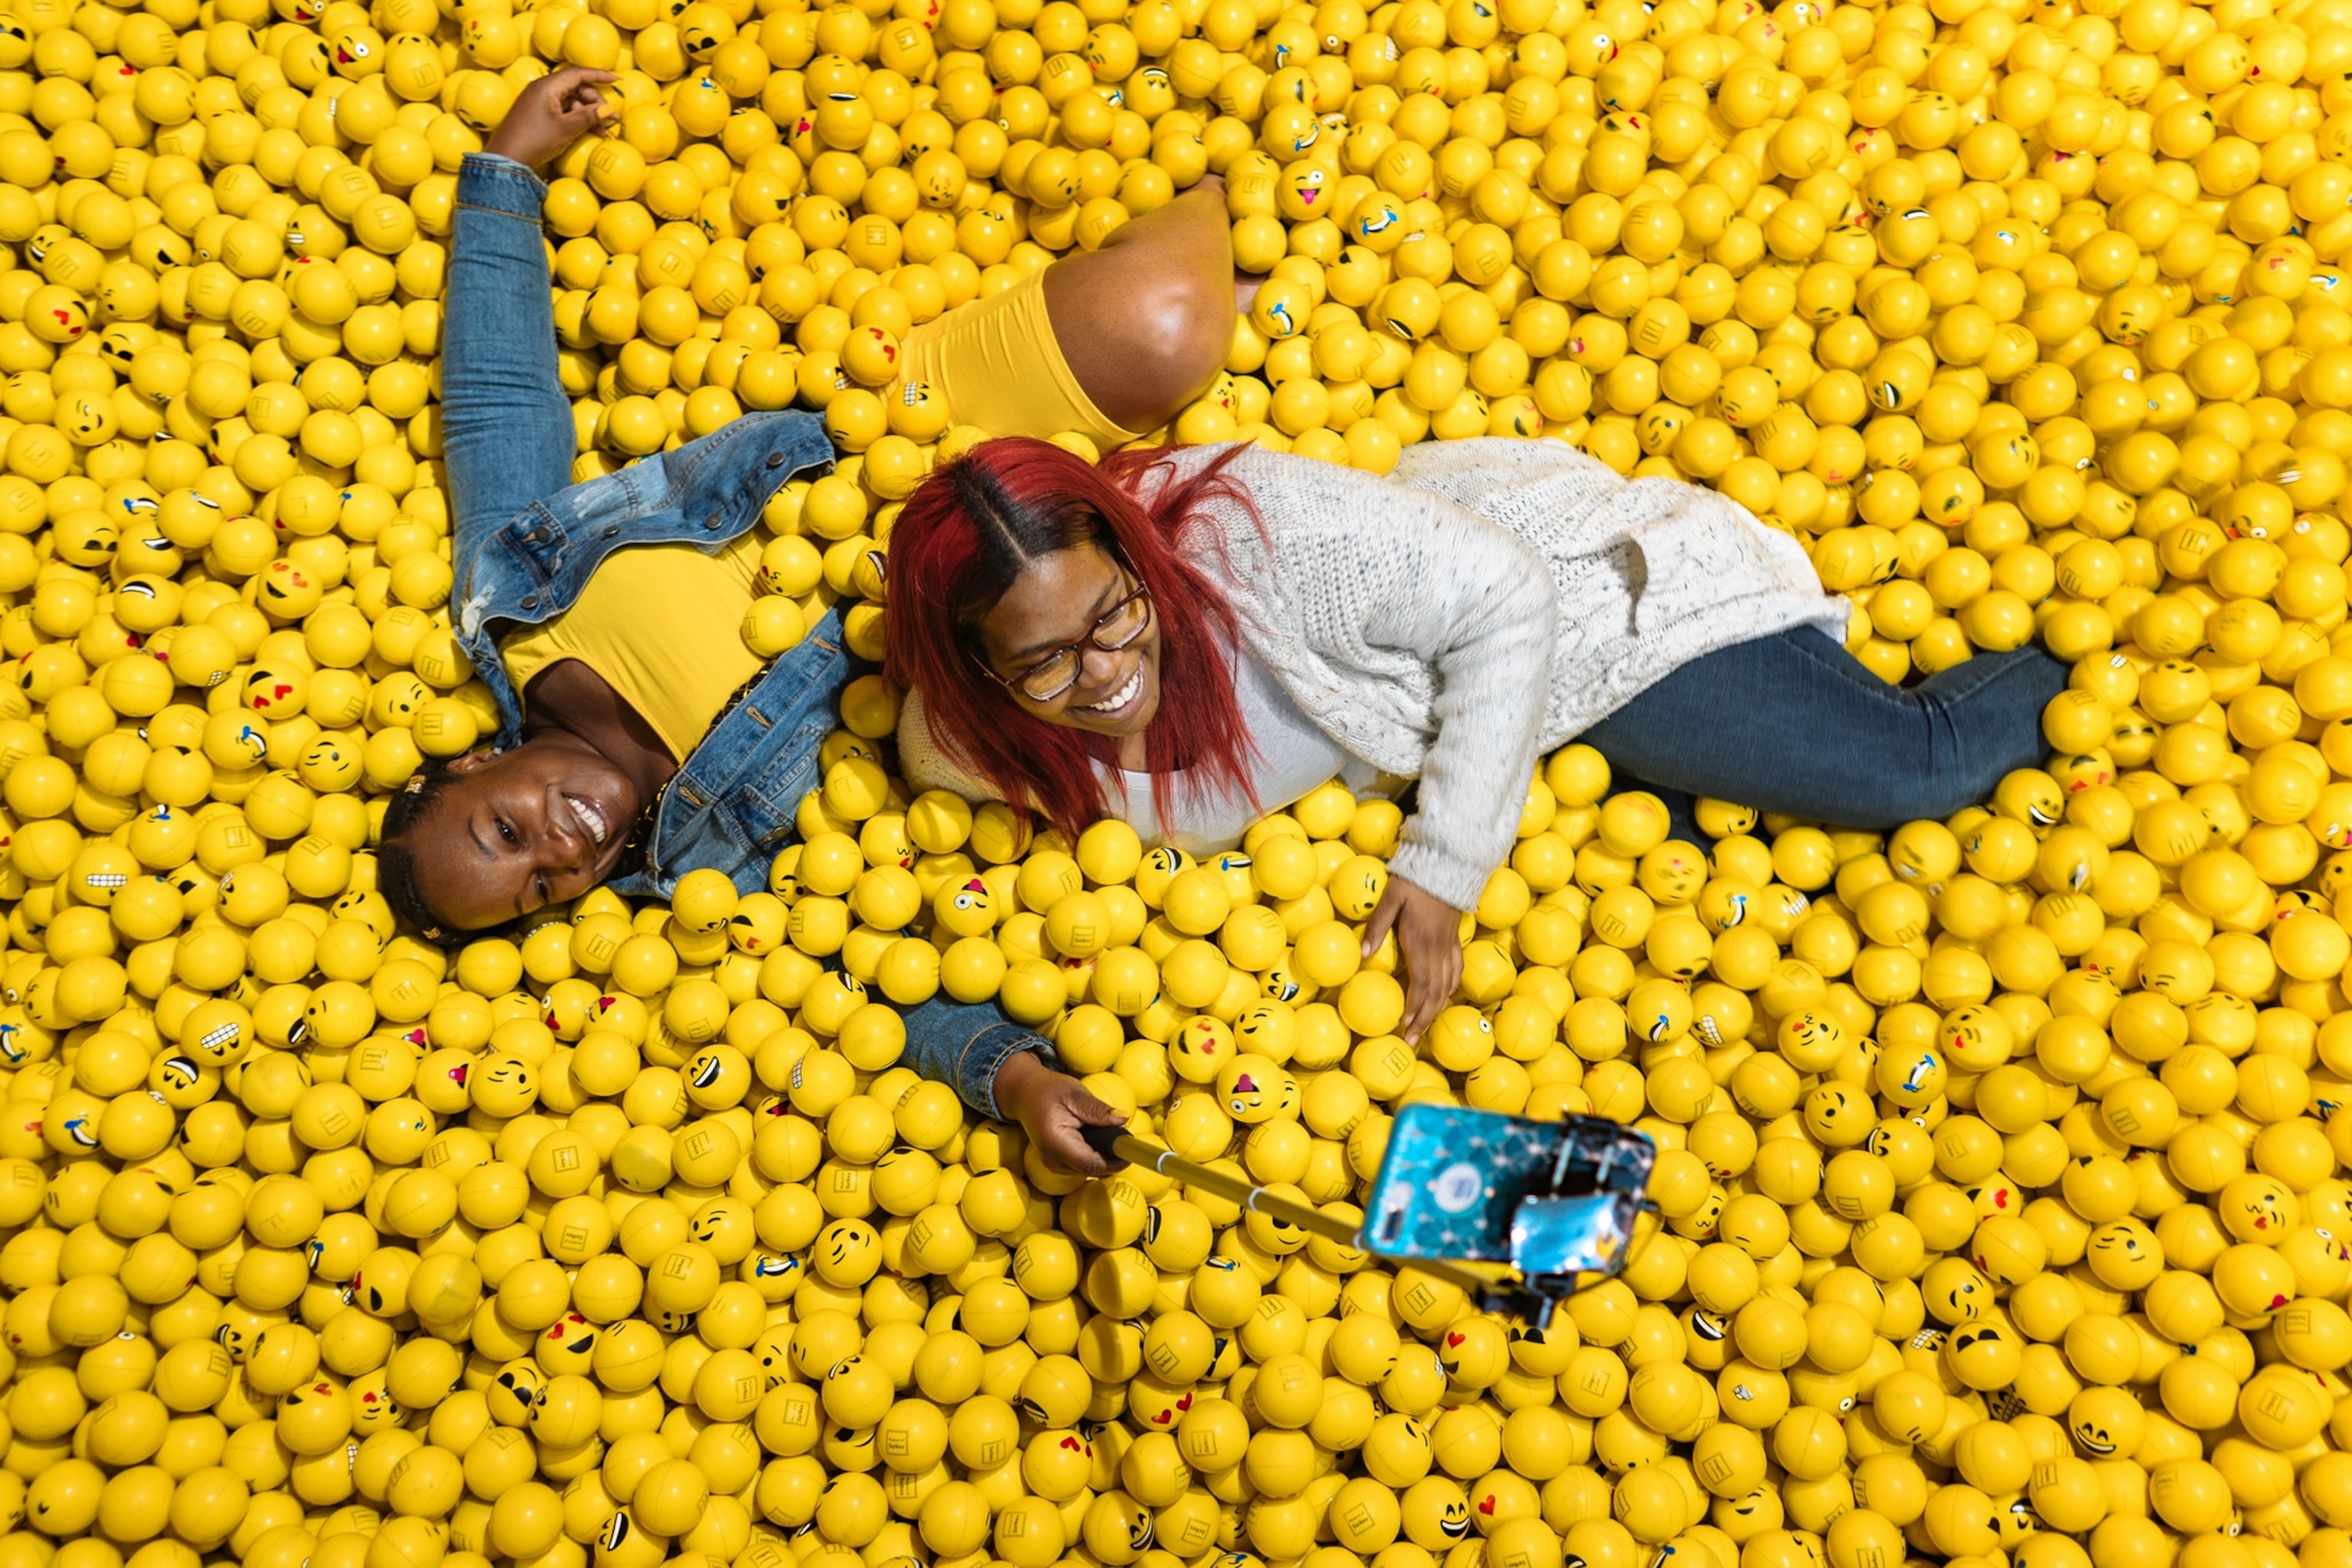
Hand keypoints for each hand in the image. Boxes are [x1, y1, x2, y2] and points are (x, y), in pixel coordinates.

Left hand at [484, 66, 615, 167]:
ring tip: (602, 131)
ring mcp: (539, 100)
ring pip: (571, 100)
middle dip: (595, 102)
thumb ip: (588, 116)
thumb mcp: (566, 129)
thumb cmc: (534, 141)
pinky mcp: (537, 112)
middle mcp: (542, 89)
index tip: (617, 80)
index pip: (578, 74)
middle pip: (576, 87)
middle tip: (610, 119)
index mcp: (547, 86)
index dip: (599, 75)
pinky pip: (562, 110)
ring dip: (588, 114)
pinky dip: (576, 119)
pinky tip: (588, 131)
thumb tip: (608, 110)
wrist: (506, 158)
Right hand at [995, 1051, 1126, 1176]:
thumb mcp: (1075, 1093)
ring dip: (1102, 1154)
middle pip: (1092, 1169)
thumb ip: (1098, 1110)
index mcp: (1055, 1142)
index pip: (1091, 1164)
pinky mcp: (1057, 1164)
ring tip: (1100, 1130)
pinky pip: (1083, 1165)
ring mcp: (1053, 1164)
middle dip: (1111, 1155)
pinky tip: (1092, 1136)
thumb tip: (1123, 1119)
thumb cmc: (1047, 1090)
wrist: (1024, 1094)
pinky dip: (1093, 1153)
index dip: (1115, 1161)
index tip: (1130, 1149)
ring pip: (1089, 1169)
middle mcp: (1052, 1159)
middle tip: (1119, 1133)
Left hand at [1363, 875, 1463, 1043]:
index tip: (1406, 1029)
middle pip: (1436, 993)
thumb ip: (1377, 926)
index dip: (1415, 1010)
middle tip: (1413, 1040)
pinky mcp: (1455, 937)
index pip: (1421, 986)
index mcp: (1420, 942)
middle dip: (1425, 1018)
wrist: (1447, 862)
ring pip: (1448, 984)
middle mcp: (1438, 948)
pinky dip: (1451, 987)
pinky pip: (1457, 968)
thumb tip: (1363, 954)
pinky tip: (1445, 995)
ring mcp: (1449, 943)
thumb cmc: (1414, 880)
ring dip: (1437, 1008)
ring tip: (1426, 1024)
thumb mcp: (1390, 898)